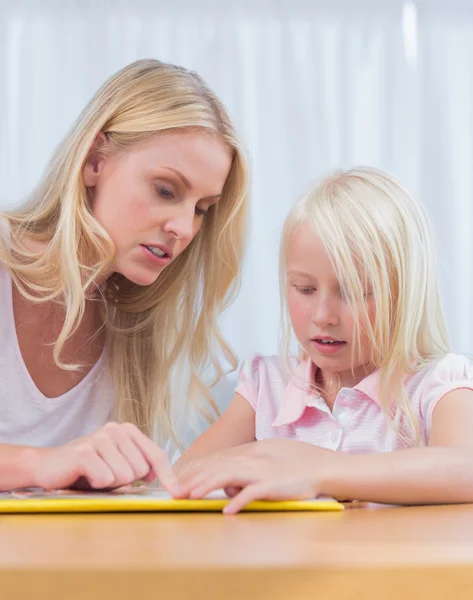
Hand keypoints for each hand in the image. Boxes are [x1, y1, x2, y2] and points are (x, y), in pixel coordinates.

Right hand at [30, 422, 180, 494]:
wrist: (47, 466)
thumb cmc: (88, 469)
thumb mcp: (119, 465)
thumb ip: (143, 467)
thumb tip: (173, 484)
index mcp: (128, 430)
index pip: (156, 455)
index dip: (169, 476)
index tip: (180, 494)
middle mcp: (116, 429)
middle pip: (141, 470)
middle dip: (126, 481)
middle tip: (105, 474)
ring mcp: (100, 437)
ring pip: (125, 476)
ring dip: (110, 483)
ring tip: (95, 474)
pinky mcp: (84, 451)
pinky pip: (106, 478)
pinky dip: (97, 484)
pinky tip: (85, 476)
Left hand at [178, 438, 333, 512]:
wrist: (322, 465)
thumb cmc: (296, 462)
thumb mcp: (268, 457)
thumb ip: (247, 467)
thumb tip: (229, 485)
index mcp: (250, 453)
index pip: (216, 461)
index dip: (196, 470)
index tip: (178, 480)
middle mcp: (252, 459)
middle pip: (217, 468)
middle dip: (194, 480)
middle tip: (175, 492)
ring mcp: (262, 471)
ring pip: (228, 477)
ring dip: (208, 486)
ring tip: (192, 496)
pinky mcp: (273, 485)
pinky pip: (253, 493)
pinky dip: (239, 501)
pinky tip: (227, 511)